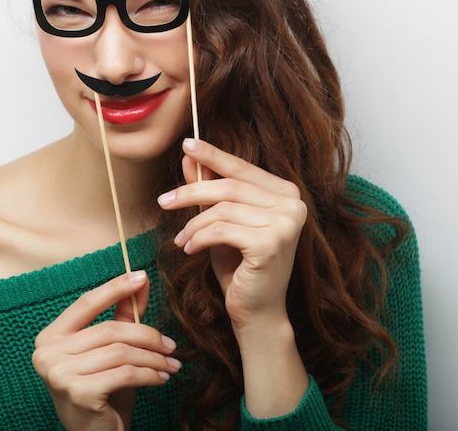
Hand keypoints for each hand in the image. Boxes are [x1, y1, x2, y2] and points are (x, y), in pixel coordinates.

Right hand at [32, 271, 180, 430]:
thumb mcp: (112, 349)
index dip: (115, 288)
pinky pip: (124, 373)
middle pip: (108, 330)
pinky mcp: (78, 393)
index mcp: (51, 336)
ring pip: (119, 352)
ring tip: (169, 363)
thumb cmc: (102, 391)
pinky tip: (161, 378)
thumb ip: (123, 314)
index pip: (86, 303)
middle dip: (146, 334)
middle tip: (170, 344)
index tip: (141, 276)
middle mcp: (47, 353)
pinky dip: (149, 374)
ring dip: (152, 357)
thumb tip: (140, 280)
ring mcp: (59, 374)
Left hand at [158, 138, 306, 331]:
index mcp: (286, 193)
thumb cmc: (239, 265)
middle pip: (230, 186)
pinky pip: (221, 230)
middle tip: (163, 201)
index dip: (213, 155)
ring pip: (222, 209)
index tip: (186, 145)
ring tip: (180, 239)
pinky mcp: (271, 243)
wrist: (256, 313)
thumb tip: (190, 156)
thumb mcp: (221, 221)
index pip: (242, 168)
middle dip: (191, 192)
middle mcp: (293, 204)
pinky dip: (198, 238)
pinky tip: (189, 249)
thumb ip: (209, 187)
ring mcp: (286, 223)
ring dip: (193, 224)